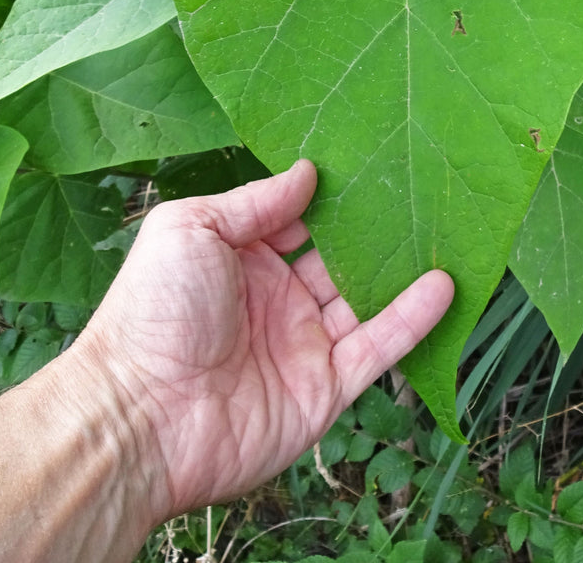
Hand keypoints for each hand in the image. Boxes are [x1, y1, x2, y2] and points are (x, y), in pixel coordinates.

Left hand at [69, 160, 453, 522]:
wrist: (139, 417)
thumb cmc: (154, 310)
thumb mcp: (192, 227)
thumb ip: (255, 201)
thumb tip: (307, 170)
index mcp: (241, 259)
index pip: (296, 221)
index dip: (328, 197)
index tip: (368, 164)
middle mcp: (275, 300)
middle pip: (337, 259)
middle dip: (372, 232)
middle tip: (417, 193)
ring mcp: (302, 344)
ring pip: (364, 301)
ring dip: (401, 271)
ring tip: (442, 231)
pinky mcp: (325, 388)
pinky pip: (377, 347)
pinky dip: (412, 318)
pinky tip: (443, 284)